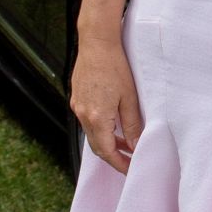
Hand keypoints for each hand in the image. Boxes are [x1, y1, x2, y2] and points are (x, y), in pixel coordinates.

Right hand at [70, 32, 143, 173]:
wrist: (96, 42)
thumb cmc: (115, 66)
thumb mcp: (129, 98)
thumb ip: (132, 124)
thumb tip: (135, 145)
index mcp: (96, 117)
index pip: (107, 152)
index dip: (119, 164)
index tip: (131, 169)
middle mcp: (83, 114)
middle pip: (97, 146)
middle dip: (113, 156)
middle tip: (130, 160)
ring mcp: (77, 106)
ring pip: (92, 134)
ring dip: (107, 142)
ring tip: (125, 143)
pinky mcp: (77, 98)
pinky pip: (87, 121)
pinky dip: (100, 129)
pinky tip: (113, 124)